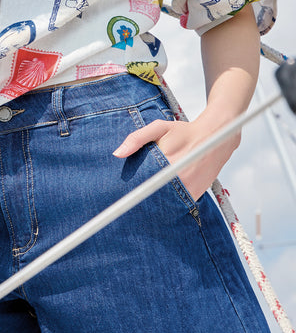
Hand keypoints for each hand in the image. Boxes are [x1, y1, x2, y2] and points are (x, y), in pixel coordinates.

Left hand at [112, 116, 240, 200]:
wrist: (215, 136)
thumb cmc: (184, 132)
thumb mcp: (159, 128)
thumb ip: (137, 138)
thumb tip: (117, 153)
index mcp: (167, 163)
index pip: (144, 185)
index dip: (132, 192)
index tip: (119, 198)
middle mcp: (180, 179)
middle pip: (152, 197)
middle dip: (140, 198)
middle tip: (127, 201)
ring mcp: (190, 189)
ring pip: (166, 204)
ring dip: (155, 201)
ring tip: (145, 198)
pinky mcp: (196, 194)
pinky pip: (178, 204)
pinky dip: (169, 201)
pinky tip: (162, 194)